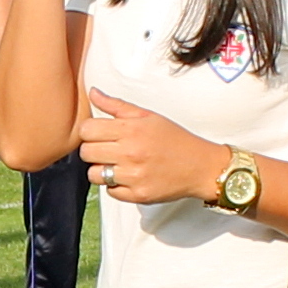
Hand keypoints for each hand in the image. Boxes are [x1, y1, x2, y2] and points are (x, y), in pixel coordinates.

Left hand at [74, 92, 224, 205]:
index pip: (87, 130)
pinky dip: (115, 186)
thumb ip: (117, 106)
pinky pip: (110, 192)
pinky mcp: (138, 195)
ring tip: (116, 165)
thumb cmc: (175, 139)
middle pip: (86, 152)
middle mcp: (130, 153)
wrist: (201, 166)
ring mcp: (134, 176)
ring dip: (101, 170)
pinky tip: (128, 177)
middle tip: (107, 150)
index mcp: (131, 130)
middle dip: (93, 150)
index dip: (89, 131)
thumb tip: (93, 93)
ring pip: (94, 175)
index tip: (98, 134)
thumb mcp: (148, 116)